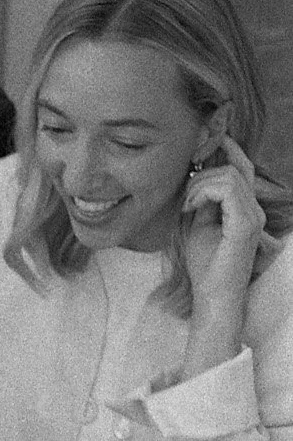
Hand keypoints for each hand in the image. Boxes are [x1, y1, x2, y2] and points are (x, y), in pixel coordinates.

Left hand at [181, 139, 266, 373]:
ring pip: (229, 176)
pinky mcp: (245, 226)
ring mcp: (253, 217)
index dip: (228, 149)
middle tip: (185, 198)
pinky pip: (226, 191)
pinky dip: (203, 193)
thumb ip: (202, 200)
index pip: (243, 169)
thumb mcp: (199, 224)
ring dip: (200, 185)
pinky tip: (191, 208)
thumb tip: (194, 176)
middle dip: (202, 175)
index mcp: (246, 209)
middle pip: (233, 169)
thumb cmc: (205, 265)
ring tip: (187, 205)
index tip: (205, 144)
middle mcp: (255, 210)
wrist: (212, 296)